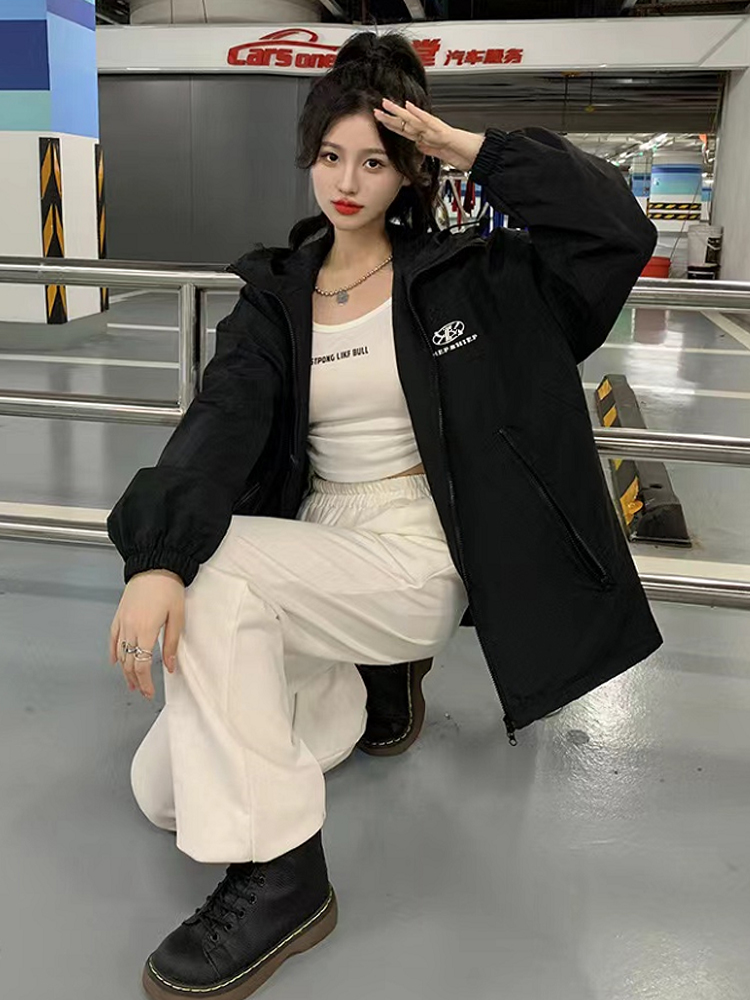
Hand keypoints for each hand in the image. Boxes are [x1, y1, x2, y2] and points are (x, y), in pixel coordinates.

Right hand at [108, 570, 184, 699]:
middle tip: (142, 691)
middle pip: (128, 663)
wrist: (156, 564)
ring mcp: (122, 621)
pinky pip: (113, 638)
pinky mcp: (119, 614)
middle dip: (135, 680)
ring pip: (120, 653)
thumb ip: (171, 643)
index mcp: (146, 630)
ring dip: (124, 670)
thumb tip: (169, 666)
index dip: (144, 682)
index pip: (141, 665)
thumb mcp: (177, 617)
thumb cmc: (169, 588)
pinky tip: (115, 661)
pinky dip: (114, 652)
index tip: (149, 692)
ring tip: (131, 682)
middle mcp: (130, 628)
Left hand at [373, 98, 483, 172]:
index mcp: (427, 137)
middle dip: (390, 116)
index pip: (406, 130)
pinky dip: (419, 114)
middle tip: (376, 108)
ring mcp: (436, 130)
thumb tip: (417, 146)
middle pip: (407, 122)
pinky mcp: (444, 132)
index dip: (392, 125)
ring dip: (400, 112)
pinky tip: (409, 107)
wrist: (477, 156)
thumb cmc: (462, 154)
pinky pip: (429, 122)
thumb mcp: (438, 154)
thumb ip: (427, 149)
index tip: (379, 119)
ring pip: (414, 119)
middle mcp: (430, 130)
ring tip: (387, 105)